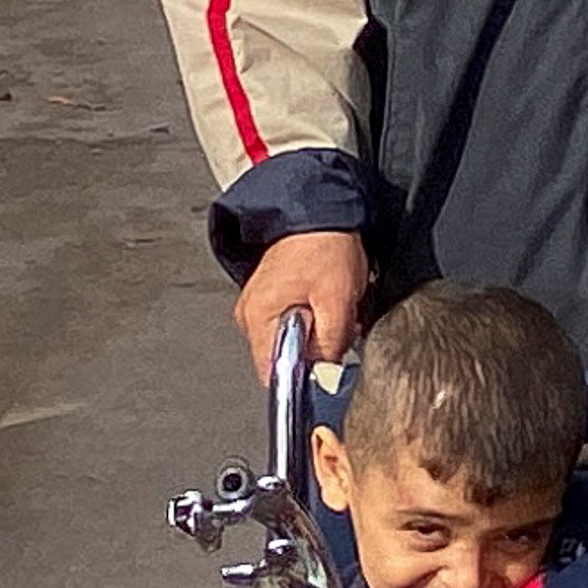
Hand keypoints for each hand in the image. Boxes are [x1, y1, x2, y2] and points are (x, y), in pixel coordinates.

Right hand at [235, 228, 365, 383]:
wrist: (321, 209)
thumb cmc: (324, 244)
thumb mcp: (337, 300)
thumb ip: (330, 344)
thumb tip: (325, 372)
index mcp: (258, 317)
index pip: (272, 374)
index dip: (302, 377)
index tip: (325, 368)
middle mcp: (250, 314)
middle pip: (284, 359)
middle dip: (316, 352)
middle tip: (337, 324)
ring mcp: (259, 305)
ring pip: (292, 342)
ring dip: (318, 334)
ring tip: (332, 307)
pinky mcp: (272, 297)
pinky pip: (294, 324)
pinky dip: (314, 319)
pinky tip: (326, 301)